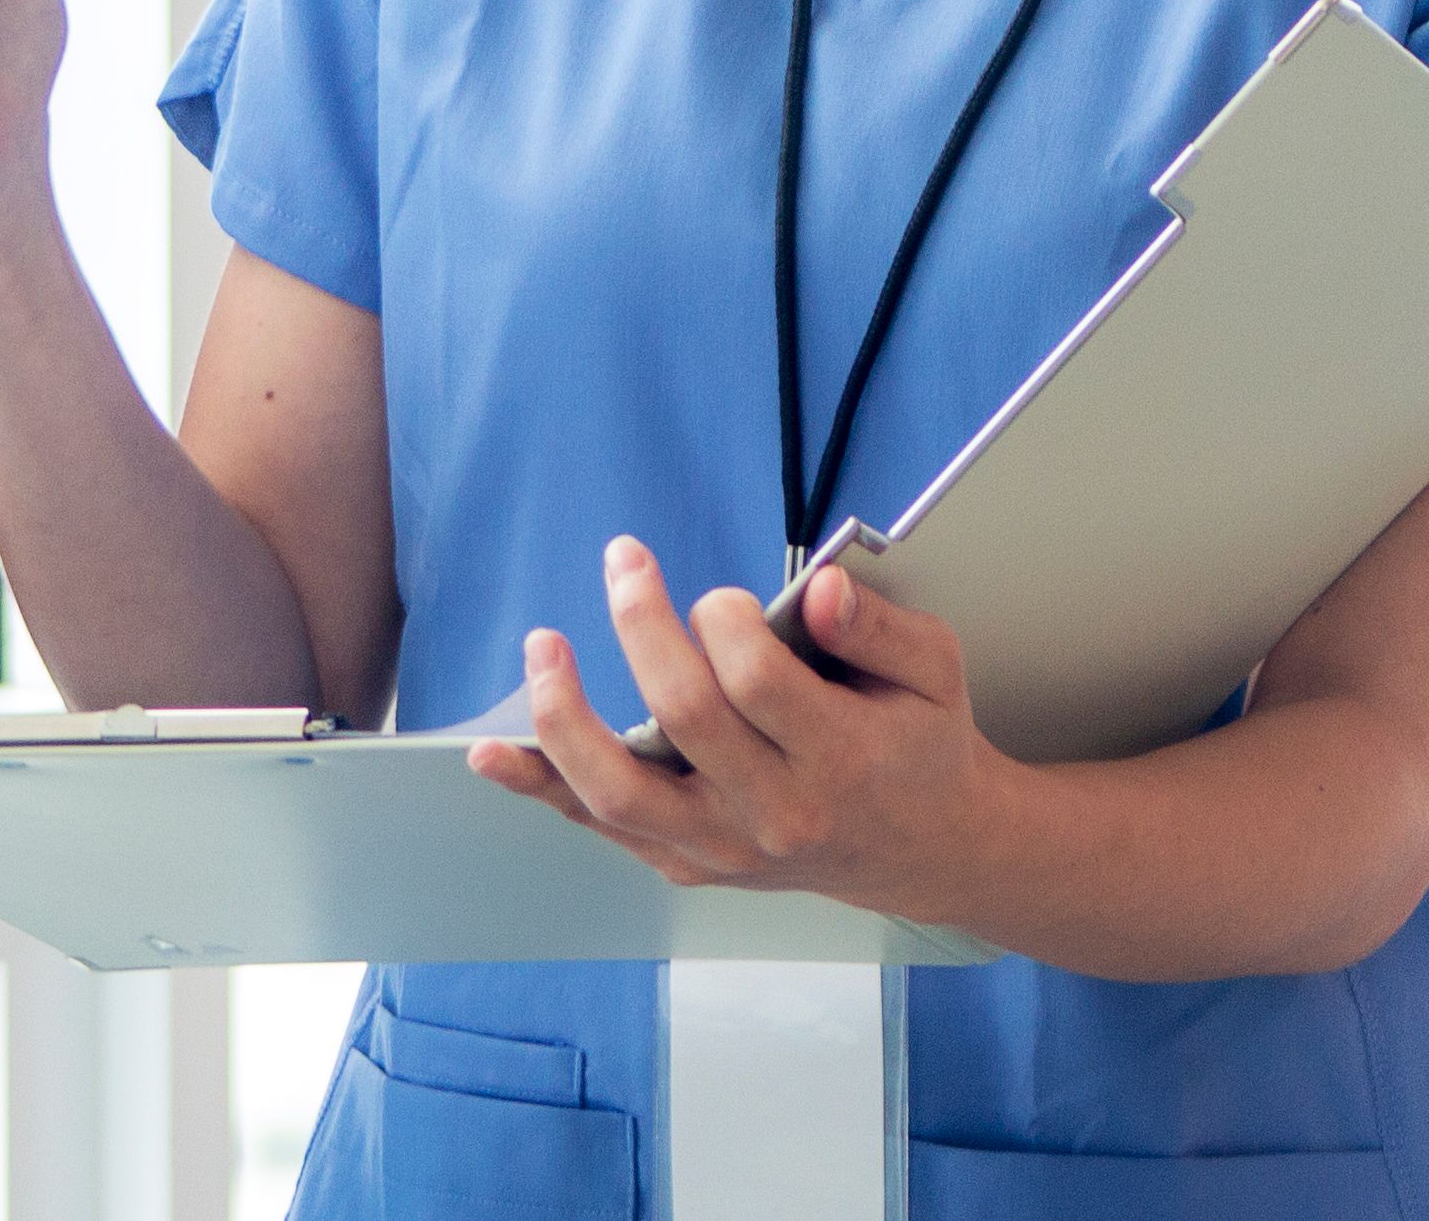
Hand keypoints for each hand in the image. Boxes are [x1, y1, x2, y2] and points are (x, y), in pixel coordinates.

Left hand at [467, 542, 1010, 923]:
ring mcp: (722, 850)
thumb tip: (817, 590)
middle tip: (623, 563)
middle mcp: (774, 815)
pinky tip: (494, 753)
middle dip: (640, 625)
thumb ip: (878, 626)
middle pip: (681, 717)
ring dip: (564, 715)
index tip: (721, 595)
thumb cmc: (920, 745)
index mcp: (840, 759)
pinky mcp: (687, 865)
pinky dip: (541, 787)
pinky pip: (601, 824)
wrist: (925, 849)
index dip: (724, 618)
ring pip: (618, 790)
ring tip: (541, 647)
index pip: (755, 681)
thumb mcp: (934, 671)